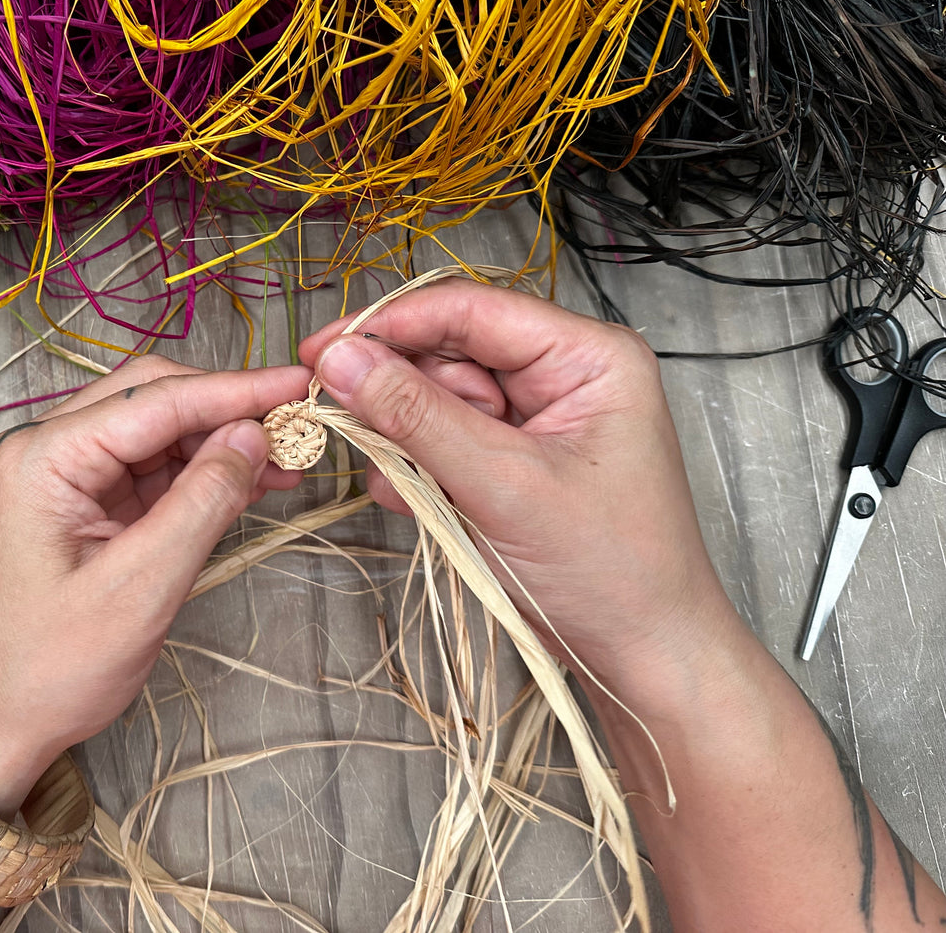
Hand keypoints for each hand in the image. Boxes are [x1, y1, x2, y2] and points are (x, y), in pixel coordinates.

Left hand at [0, 356, 310, 815]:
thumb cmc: (46, 671)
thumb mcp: (138, 590)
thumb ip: (200, 505)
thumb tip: (252, 436)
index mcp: (43, 458)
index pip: (155, 400)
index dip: (235, 389)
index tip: (300, 382)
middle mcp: (46, 452)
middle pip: (152, 401)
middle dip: (227, 409)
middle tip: (298, 423)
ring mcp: (61, 479)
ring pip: (155, 435)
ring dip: (218, 443)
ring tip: (287, 461)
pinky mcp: (78, 508)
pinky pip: (147, 472)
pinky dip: (197, 476)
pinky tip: (247, 483)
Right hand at [298, 280, 741, 701]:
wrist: (644, 659)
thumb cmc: (612, 573)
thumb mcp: (505, 486)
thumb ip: (418, 417)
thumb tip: (343, 362)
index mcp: (587, 357)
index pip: (472, 310)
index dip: (391, 323)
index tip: (323, 347)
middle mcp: (562, 377)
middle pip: (449, 353)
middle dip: (394, 389)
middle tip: (333, 414)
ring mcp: (534, 422)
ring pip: (438, 400)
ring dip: (403, 437)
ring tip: (395, 477)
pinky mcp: (510, 463)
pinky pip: (444, 442)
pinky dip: (416, 466)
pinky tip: (407, 495)